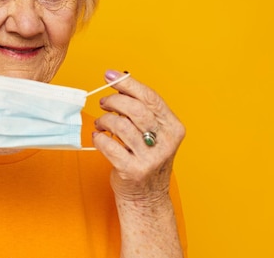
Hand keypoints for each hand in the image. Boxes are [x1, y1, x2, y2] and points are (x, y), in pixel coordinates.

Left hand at [93, 71, 184, 203]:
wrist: (146, 196)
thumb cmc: (145, 157)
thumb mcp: (153, 133)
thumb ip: (141, 110)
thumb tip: (117, 79)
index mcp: (173, 128)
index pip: (150, 98)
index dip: (127, 84)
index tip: (109, 76)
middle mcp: (166, 142)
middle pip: (135, 109)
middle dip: (114, 102)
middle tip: (104, 103)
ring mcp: (151, 158)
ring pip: (121, 126)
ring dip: (105, 120)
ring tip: (101, 123)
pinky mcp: (134, 171)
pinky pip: (110, 146)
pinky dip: (100, 138)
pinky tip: (99, 137)